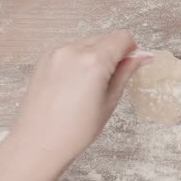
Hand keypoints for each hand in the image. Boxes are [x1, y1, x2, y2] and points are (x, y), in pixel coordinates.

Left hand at [11, 31, 152, 163]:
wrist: (38, 142)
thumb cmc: (76, 130)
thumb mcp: (110, 101)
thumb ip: (126, 73)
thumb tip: (143, 57)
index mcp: (94, 61)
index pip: (122, 38)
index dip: (131, 49)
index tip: (130, 63)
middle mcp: (74, 50)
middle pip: (105, 37)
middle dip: (114, 52)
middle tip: (112, 78)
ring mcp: (57, 53)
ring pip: (88, 42)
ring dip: (97, 54)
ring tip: (91, 84)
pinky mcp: (45, 58)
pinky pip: (71, 50)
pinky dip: (79, 59)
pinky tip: (75, 82)